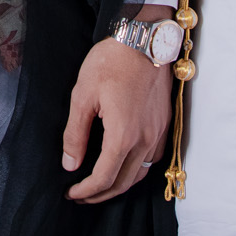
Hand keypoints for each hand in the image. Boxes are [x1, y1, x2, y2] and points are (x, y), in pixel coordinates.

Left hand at [61, 9, 173, 203]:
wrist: (144, 39)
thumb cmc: (110, 62)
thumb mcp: (82, 95)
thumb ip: (75, 133)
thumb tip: (70, 164)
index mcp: (123, 135)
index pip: (104, 178)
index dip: (86, 191)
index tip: (71, 194)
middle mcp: (145, 140)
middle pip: (124, 182)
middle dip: (100, 195)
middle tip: (81, 196)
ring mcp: (158, 133)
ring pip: (140, 174)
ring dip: (119, 185)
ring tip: (100, 185)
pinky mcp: (165, 124)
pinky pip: (152, 159)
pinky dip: (136, 170)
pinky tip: (123, 164)